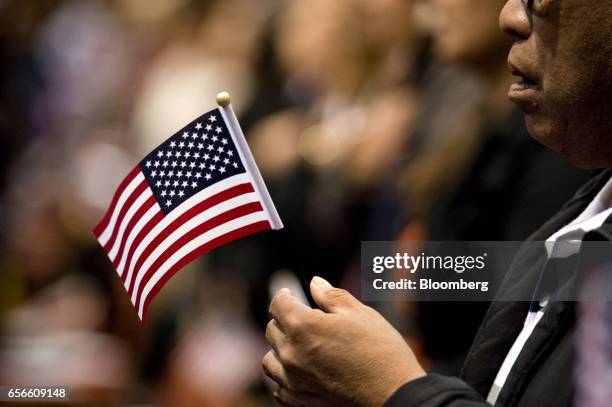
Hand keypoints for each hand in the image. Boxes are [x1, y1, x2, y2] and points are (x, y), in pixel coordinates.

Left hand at [262, 276, 424, 406]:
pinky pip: (279, 388)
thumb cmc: (380, 351)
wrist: (395, 395)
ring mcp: (294, 381)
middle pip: (272, 330)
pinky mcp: (300, 402)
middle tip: (303, 318)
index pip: (278, 304)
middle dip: (284, 319)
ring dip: (280, 348)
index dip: (284, 295)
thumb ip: (332, 296)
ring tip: (299, 345)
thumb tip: (315, 283)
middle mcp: (291, 354)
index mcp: (303, 326)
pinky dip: (285, 377)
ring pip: (270, 360)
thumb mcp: (360, 313)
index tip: (290, 293)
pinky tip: (301, 371)